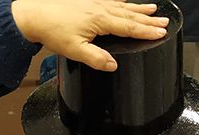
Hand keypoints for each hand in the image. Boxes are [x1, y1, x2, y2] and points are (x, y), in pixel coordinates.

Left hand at [11, 0, 168, 71]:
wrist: (33, 14)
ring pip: (121, 5)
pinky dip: (120, 1)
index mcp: (100, 21)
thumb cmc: (51, 30)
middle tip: (164, 21)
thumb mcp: (74, 50)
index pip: (129, 27)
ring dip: (138, 8)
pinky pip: (109, 0)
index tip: (162, 33)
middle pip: (130, 14)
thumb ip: (96, 58)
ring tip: (152, 9)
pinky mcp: (85, 1)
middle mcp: (99, 8)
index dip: (147, 31)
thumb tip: (113, 65)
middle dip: (148, 19)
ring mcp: (93, 3)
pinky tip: (123, 1)